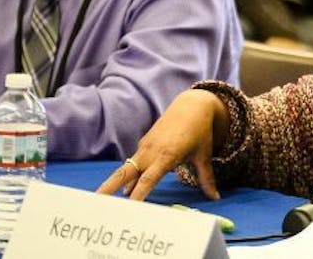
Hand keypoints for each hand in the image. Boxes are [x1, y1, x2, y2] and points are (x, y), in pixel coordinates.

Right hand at [98, 89, 225, 200]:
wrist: (192, 105)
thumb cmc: (200, 132)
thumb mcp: (204, 155)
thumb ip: (207, 178)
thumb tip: (216, 197)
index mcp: (166, 156)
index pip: (148, 179)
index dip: (138, 194)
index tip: (129, 207)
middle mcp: (151, 152)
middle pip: (125, 173)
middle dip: (109, 187)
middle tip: (96, 202)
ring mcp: (145, 147)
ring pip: (125, 169)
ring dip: (113, 184)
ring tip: (100, 201)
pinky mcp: (143, 144)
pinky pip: (132, 164)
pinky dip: (126, 178)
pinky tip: (123, 192)